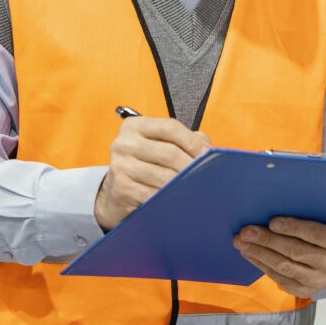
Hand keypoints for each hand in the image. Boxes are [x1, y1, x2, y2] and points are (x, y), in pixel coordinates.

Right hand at [94, 117, 209, 230]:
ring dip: (184, 184)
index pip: (169, 127)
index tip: (207, 153)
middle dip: (192, 165)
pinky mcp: (121, 188)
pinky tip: (178, 199)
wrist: (117, 190)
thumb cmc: (147, 163)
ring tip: (196, 187)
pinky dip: (170, 198)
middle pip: (169, 152)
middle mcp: (124, 143)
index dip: (192, 140)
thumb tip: (208, 150)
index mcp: (136, 126)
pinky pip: (154, 195)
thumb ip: (186, 140)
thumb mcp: (161, 144)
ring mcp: (120, 166)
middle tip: (206, 174)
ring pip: (164, 176)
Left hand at [233, 217, 325, 297]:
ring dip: (259, 254)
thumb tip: (271, 209)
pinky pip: (280, 279)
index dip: (293, 227)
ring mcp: (319, 280)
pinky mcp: (306, 291)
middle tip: (246, 232)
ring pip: (285, 267)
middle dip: (267, 241)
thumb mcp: (323, 220)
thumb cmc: (323, 230)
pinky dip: (262, 265)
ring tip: (241, 243)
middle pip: (296, 252)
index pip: (315, 233)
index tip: (272, 221)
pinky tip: (250, 254)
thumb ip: (306, 215)